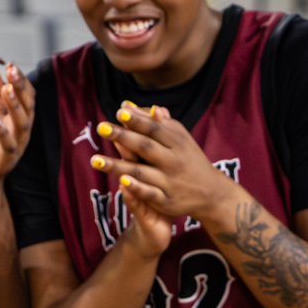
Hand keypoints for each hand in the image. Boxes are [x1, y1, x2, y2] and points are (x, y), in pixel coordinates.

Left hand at [0, 63, 34, 197]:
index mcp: (20, 120)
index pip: (27, 97)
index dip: (21, 81)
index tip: (10, 64)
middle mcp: (23, 132)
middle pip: (27, 107)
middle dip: (21, 88)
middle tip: (12, 70)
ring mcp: (16, 146)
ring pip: (21, 123)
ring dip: (15, 106)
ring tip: (7, 89)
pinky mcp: (5, 160)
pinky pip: (7, 145)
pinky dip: (2, 132)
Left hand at [88, 103, 242, 226]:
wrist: (212, 193)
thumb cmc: (189, 160)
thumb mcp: (181, 140)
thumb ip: (159, 124)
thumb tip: (135, 107)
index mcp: (178, 143)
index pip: (155, 129)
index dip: (137, 120)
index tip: (119, 111)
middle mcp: (174, 161)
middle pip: (145, 147)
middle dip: (123, 137)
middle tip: (101, 128)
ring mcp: (170, 181)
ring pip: (141, 171)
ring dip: (118, 166)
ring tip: (95, 160)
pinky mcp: (167, 200)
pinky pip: (149, 193)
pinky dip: (137, 188)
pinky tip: (121, 182)